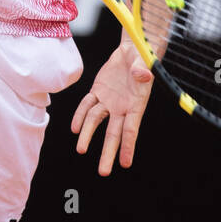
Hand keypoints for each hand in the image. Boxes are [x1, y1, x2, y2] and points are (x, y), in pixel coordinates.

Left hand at [70, 39, 153, 175]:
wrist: (133, 49)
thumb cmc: (144, 56)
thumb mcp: (146, 61)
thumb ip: (143, 70)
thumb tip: (143, 76)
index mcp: (136, 104)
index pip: (131, 129)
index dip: (128, 146)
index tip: (125, 163)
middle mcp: (122, 107)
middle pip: (113, 133)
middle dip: (108, 153)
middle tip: (103, 172)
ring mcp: (109, 101)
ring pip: (96, 121)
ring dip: (87, 134)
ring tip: (80, 149)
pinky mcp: (98, 91)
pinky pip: (87, 105)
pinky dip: (80, 116)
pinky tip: (74, 128)